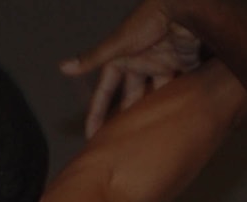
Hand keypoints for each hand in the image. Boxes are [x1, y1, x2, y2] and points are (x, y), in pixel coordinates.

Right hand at [62, 1, 204, 135]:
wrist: (183, 11)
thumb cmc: (149, 21)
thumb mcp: (119, 44)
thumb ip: (93, 58)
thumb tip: (63, 67)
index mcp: (121, 58)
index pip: (106, 90)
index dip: (98, 111)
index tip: (91, 134)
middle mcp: (140, 63)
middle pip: (130, 97)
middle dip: (125, 118)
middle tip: (119, 143)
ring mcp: (160, 65)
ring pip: (153, 96)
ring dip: (151, 113)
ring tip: (147, 138)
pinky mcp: (181, 66)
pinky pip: (176, 90)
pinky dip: (174, 104)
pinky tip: (173, 123)